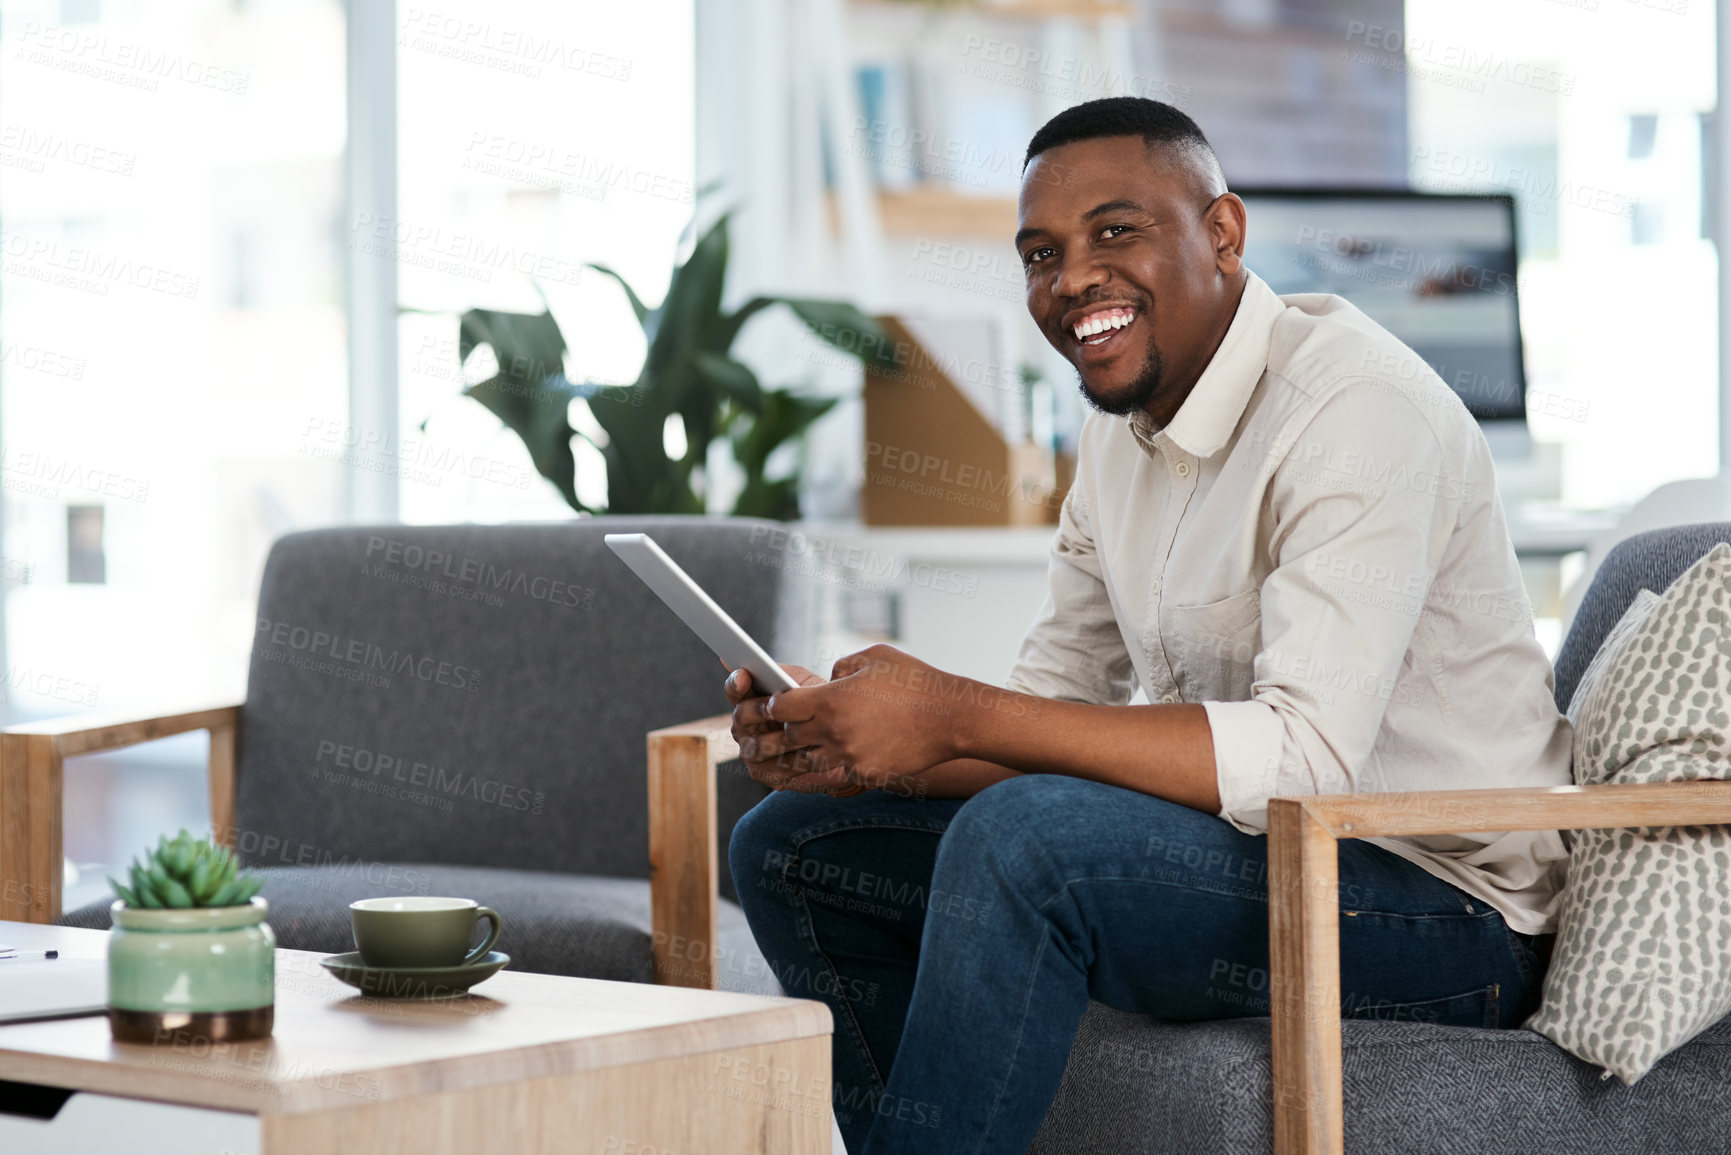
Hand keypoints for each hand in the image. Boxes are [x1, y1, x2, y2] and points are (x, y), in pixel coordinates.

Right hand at [723, 663, 855, 793]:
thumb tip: (743, 659)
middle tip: (775, 706)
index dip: (736, 683)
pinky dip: (793, 760)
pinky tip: (810, 753)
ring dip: (780, 738)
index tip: (744, 676)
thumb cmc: (818, 707)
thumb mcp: (803, 684)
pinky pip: (775, 769)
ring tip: (801, 731)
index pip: (735, 690)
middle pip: (740, 716)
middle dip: (759, 710)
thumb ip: (781, 673)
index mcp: (749, 701)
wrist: (841, 743)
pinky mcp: (766, 776)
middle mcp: (744, 728)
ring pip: (756, 746)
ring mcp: (752, 753)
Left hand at [745, 645, 967, 791]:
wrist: (951, 716)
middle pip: (792, 735)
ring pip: (812, 759)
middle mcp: (834, 732)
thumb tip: (829, 681)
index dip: (778, 703)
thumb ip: (842, 667)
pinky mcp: (867, 776)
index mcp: (830, 700)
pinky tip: (862, 746)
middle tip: (804, 720)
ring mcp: (850, 758)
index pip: (781, 707)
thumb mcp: (874, 657)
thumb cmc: (913, 680)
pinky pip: (843, 771)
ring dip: (815, 747)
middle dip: (794, 726)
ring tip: (831, 735)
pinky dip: (846, 761)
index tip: (784, 702)